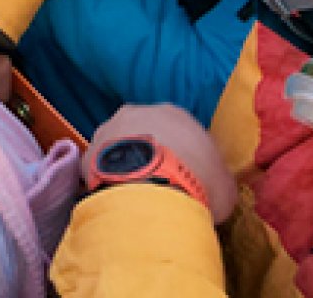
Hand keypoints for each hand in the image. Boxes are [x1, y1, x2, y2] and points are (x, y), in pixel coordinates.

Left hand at [90, 104, 237, 223]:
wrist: (150, 190)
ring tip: (136, 195)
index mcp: (175, 113)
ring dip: (126, 166)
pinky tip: (116, 200)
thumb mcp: (224, 184)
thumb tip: (214, 187)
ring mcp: (108, 130)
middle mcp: (138, 112)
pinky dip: (106, 180)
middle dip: (151, 156)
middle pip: (146, 134)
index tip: (187, 178)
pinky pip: (99, 167)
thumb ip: (217, 178)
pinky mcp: (88, 152)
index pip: (181, 132)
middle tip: (159, 185)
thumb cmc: (197, 182)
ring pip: (119, 147)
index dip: (184, 156)